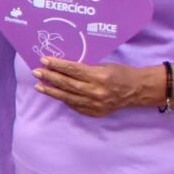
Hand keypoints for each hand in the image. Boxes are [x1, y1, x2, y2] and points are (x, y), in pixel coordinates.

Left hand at [34, 57, 159, 117]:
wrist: (137, 90)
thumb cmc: (121, 73)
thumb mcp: (104, 65)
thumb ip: (85, 68)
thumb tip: (63, 67)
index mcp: (99, 76)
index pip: (73, 70)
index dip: (57, 65)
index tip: (44, 60)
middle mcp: (96, 91)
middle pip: (67, 84)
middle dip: (50, 77)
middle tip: (36, 72)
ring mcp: (95, 104)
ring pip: (68, 97)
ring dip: (52, 91)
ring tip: (39, 86)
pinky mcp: (95, 113)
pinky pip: (75, 106)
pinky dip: (64, 99)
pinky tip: (55, 94)